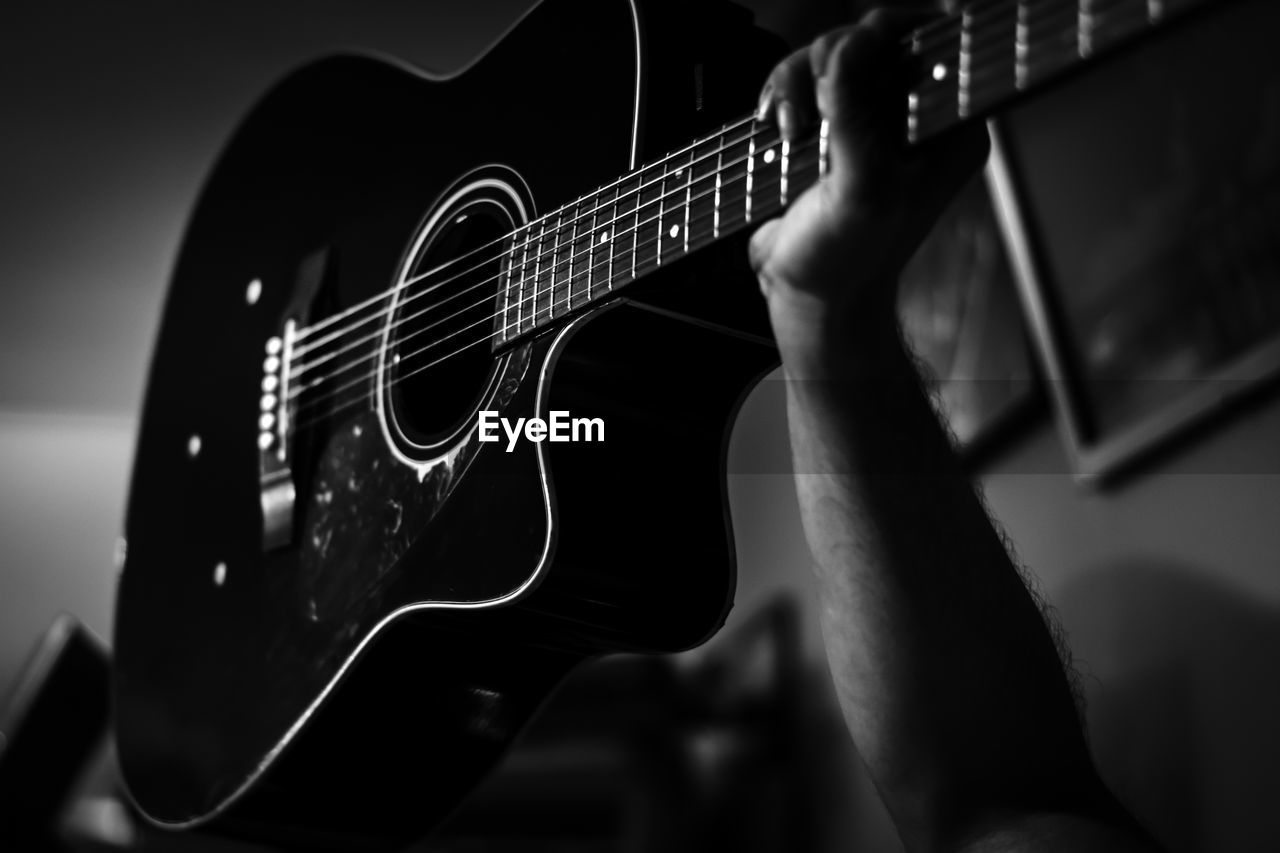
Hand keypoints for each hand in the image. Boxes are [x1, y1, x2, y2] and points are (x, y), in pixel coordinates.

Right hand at [749, 8, 988, 363]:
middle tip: (811, 101)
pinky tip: (777, 129)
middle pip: (873, 38)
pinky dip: (781, 94)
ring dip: (796, 81)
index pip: (933, 43)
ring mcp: (870, 121)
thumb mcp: (859, 188)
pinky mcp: (830, 129)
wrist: (811, 299)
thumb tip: (849, 45)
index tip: (848, 59)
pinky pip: (803, 80)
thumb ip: (855, 114)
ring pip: (830, 54)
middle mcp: (913, 117)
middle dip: (828, 61)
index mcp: (947, 128)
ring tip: (787, 130)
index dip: (887, 35)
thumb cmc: (848, 261)